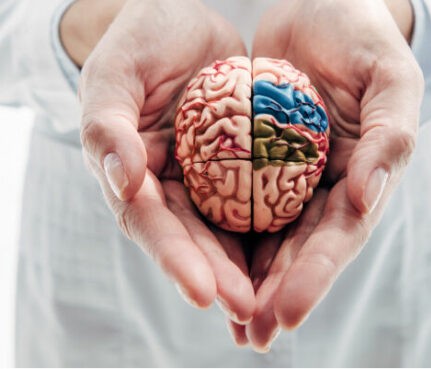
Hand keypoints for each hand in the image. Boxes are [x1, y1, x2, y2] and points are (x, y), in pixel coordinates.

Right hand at [71, 0, 254, 320]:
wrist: (184, 18)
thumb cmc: (141, 40)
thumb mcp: (116, 72)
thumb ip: (107, 124)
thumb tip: (124, 181)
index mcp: (134, 173)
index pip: (149, 222)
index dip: (174, 258)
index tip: (202, 292)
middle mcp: (171, 186)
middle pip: (194, 239)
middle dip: (220, 277)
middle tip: (249, 310)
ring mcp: (208, 179)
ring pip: (230, 230)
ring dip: (251, 268)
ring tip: (276, 301)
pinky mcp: (243, 165)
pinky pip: (263, 196)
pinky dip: (278, 226)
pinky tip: (299, 253)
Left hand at [231, 0, 423, 350]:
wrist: (316, 7)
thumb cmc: (360, 37)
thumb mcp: (388, 77)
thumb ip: (389, 136)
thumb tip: (366, 199)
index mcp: (361, 175)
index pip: (339, 236)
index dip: (316, 275)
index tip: (288, 311)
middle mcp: (323, 186)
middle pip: (299, 249)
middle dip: (276, 292)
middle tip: (252, 334)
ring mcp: (287, 177)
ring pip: (265, 236)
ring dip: (247, 278)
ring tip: (229, 321)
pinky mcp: (252, 159)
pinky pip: (234, 199)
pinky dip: (221, 233)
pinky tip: (204, 264)